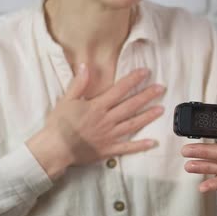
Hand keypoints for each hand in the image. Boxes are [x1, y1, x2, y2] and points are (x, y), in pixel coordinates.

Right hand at [27, 64, 165, 179]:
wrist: (55, 148)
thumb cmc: (58, 125)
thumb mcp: (66, 100)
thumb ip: (78, 83)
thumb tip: (86, 66)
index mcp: (97, 107)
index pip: (119, 90)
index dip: (133, 80)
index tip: (145, 72)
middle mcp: (107, 120)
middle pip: (130, 105)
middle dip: (147, 96)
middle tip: (161, 88)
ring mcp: (109, 135)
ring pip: (133, 124)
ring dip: (148, 116)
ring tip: (161, 109)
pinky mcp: (108, 149)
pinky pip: (127, 147)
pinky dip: (140, 145)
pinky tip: (152, 142)